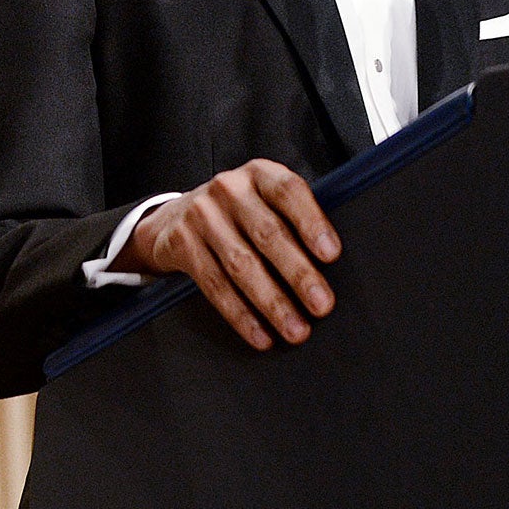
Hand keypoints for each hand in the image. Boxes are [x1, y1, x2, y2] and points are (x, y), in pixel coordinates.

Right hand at [118, 159, 341, 349]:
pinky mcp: (181, 243)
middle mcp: (227, 189)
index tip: (332, 254)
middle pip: (267, 233)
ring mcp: (200, 215)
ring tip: (296, 330)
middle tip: (322, 305)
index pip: (288, 191)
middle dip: (298, 274)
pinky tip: (260, 334)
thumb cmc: (239, 215)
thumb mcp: (264, 201)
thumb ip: (293, 220)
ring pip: (240, 264)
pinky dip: (239, 314)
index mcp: (258, 174)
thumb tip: (334, 267)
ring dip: (272, 302)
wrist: (174, 218)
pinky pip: (214, 284)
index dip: (311, 221)